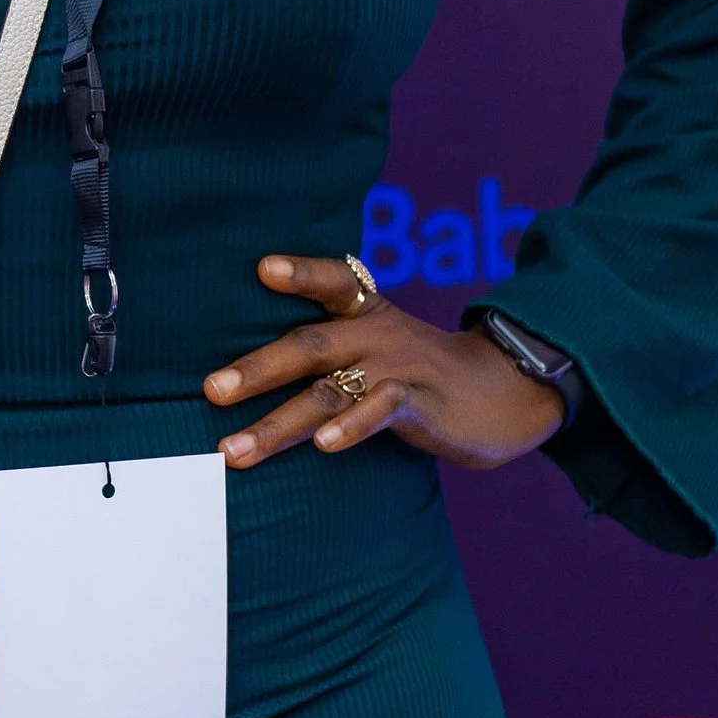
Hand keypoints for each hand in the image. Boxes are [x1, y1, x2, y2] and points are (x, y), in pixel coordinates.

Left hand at [204, 254, 563, 472]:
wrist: (506, 393)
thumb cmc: (422, 372)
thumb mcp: (379, 344)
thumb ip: (328, 349)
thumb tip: (247, 367)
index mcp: (367, 314)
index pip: (333, 282)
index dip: (301, 273)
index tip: (262, 268)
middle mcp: (378, 336)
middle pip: (309, 346)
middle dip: (256, 369)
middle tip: (211, 389)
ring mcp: (399, 370)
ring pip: (330, 392)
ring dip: (278, 423)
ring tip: (235, 449)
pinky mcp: (423, 407)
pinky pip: (382, 411)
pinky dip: (352, 426)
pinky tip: (325, 445)